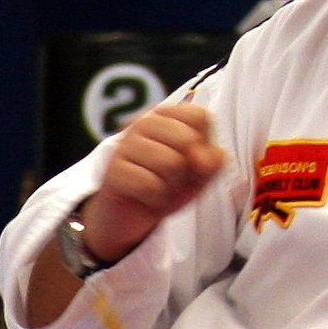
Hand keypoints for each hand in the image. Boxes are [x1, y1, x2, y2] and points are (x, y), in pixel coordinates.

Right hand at [85, 100, 225, 259]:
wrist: (132, 214)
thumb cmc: (170, 185)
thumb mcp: (202, 173)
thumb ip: (214, 161)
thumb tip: (201, 159)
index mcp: (168, 114)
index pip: (200, 116)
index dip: (204, 145)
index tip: (190, 158)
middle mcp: (144, 122)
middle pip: (187, 139)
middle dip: (187, 168)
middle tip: (172, 177)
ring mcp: (126, 145)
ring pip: (171, 164)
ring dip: (171, 186)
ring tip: (159, 187)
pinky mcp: (113, 170)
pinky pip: (150, 185)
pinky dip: (155, 199)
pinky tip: (146, 197)